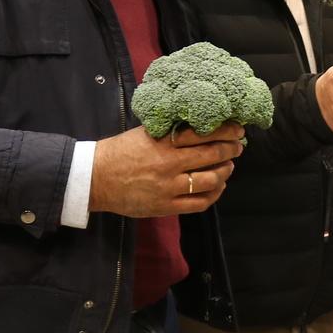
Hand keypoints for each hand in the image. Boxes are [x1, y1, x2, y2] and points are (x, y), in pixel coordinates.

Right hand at [89, 123, 245, 216]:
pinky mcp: (166, 206)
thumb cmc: (119, 152)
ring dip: (225, 172)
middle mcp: (168, 165)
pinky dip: (215, 194)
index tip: (237, 129)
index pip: (202, 134)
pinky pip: (200, 203)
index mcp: (162, 143)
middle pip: (211, 156)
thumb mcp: (144, 134)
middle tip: (238, 146)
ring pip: (210, 180)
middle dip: (231, 150)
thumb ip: (170, 132)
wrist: (95, 179)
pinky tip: (219, 186)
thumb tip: (200, 126)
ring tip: (229, 166)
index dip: (225, 131)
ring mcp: (168, 188)